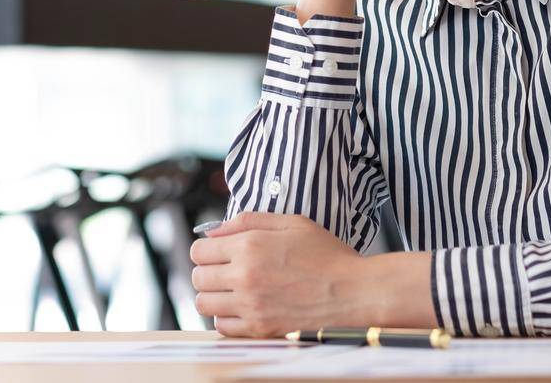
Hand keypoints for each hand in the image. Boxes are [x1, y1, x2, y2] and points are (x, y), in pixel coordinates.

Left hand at [189, 212, 374, 337]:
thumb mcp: (292, 223)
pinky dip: (227, 317)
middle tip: (225, 271)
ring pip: (204, 303)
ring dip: (214, 295)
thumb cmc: (327, 255)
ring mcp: (250, 305)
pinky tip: (243, 307)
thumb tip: (213, 231)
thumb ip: (249, 221)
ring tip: (232, 290)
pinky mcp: (259, 328)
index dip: (206, 249)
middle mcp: (244, 277)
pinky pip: (222, 326)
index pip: (199, 251)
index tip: (217, 252)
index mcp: (250, 246)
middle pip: (197, 277)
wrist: (353, 292)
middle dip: (207, 271)